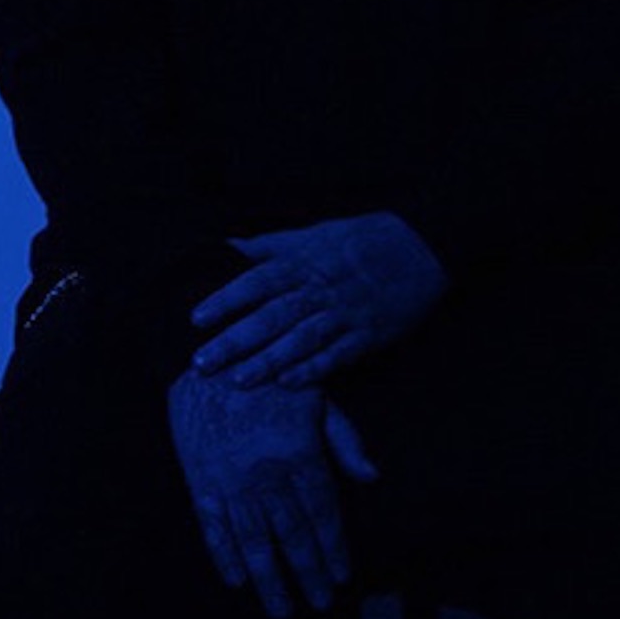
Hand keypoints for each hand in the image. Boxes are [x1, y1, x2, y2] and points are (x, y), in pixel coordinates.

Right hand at [168, 367, 378, 618]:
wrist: (211, 361)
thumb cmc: (272, 379)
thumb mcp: (318, 399)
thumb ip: (345, 440)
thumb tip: (373, 477)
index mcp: (299, 455)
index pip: (322, 514)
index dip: (334, 549)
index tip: (343, 575)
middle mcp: (267, 476)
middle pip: (292, 536)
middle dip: (308, 574)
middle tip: (319, 603)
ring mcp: (231, 483)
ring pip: (254, 542)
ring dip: (269, 580)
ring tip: (280, 609)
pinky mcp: (201, 482)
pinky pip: (214, 529)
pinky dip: (224, 558)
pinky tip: (236, 582)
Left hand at [190, 213, 447, 385]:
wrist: (422, 245)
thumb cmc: (362, 239)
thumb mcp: (315, 233)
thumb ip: (270, 245)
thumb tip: (227, 246)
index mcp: (306, 260)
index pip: (258, 280)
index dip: (227, 298)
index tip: (197, 318)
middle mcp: (322, 287)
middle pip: (273, 314)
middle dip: (237, 339)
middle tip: (202, 362)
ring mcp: (346, 312)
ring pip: (302, 338)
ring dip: (269, 360)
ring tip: (239, 381)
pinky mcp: (369, 334)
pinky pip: (338, 355)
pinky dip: (314, 370)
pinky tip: (290, 385)